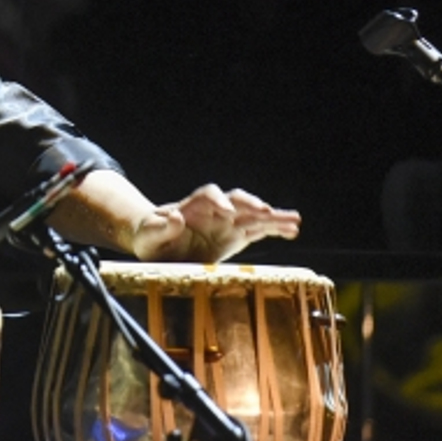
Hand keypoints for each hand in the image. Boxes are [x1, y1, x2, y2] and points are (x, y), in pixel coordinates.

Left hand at [130, 184, 299, 263]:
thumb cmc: (149, 238)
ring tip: (294, 221)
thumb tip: (175, 217)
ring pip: (252, 215)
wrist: (157, 244)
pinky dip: (274, 230)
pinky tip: (292, 231)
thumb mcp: (147, 235)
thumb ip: (159, 228)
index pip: (208, 195)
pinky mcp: (234, 236)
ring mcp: (226, 223)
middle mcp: (213, 211)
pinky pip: (257, 231)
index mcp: (191, 207)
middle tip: (267, 213)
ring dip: (272, 217)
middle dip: (251, 205)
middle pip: (236, 200)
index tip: (226, 212)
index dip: (219, 201)